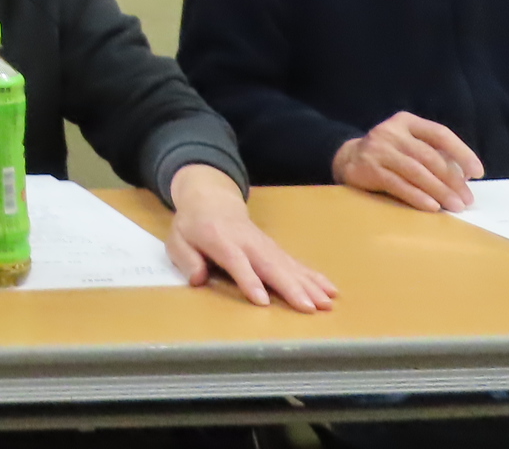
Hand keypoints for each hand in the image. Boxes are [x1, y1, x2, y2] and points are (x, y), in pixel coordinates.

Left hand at [164, 164, 336, 311]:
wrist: (211, 200)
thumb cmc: (192, 226)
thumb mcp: (177, 239)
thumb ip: (186, 258)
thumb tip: (198, 279)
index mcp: (220, 240)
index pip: (236, 261)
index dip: (249, 280)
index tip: (263, 301)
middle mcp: (247, 242)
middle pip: (270, 265)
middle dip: (290, 287)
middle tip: (309, 307)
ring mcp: (265, 244)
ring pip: (289, 265)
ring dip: (309, 285)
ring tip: (327, 304)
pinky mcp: (275, 249)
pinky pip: (296, 263)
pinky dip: (315, 277)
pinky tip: (331, 290)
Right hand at [331, 111, 482, 211]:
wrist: (347, 159)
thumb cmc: (389, 155)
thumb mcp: (408, 144)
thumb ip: (432, 153)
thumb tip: (464, 177)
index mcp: (406, 122)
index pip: (439, 134)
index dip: (461, 152)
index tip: (477, 172)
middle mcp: (391, 132)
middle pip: (429, 156)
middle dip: (452, 180)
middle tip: (467, 199)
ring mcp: (377, 149)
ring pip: (415, 171)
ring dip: (439, 191)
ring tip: (454, 206)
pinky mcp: (368, 168)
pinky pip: (398, 184)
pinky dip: (417, 196)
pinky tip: (432, 206)